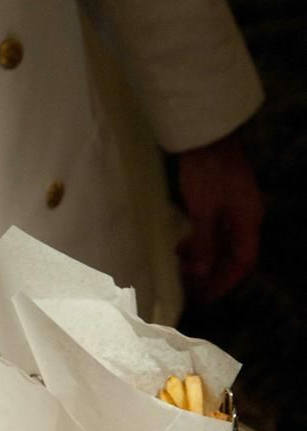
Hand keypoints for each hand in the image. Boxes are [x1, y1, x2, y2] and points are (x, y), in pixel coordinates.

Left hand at [176, 132, 264, 301]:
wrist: (206, 135)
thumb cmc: (206, 173)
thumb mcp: (203, 213)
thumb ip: (205, 245)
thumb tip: (204, 274)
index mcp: (249, 221)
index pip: (243, 262)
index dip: (225, 282)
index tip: (207, 296)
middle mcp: (247, 216)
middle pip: (233, 253)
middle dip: (213, 271)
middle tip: (191, 285)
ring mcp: (235, 206)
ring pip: (222, 241)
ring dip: (204, 256)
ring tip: (182, 266)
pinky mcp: (223, 197)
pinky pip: (215, 228)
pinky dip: (200, 240)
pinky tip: (182, 246)